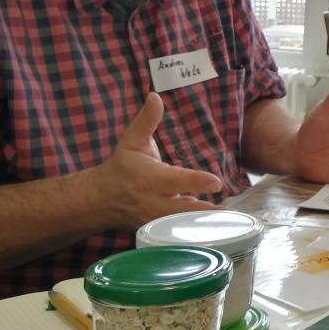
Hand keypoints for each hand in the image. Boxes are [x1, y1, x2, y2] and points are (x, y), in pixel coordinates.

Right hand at [90, 93, 224, 230]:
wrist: (99, 200)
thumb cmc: (121, 167)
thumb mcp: (131, 141)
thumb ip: (147, 120)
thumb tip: (155, 95)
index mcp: (150, 178)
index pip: (176, 181)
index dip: (196, 182)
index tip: (217, 182)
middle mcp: (153, 201)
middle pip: (181, 210)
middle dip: (204, 211)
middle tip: (229, 212)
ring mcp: (154, 219)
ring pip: (180, 225)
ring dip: (202, 225)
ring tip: (229, 225)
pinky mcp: (156, 230)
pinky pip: (176, 234)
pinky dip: (193, 233)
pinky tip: (216, 232)